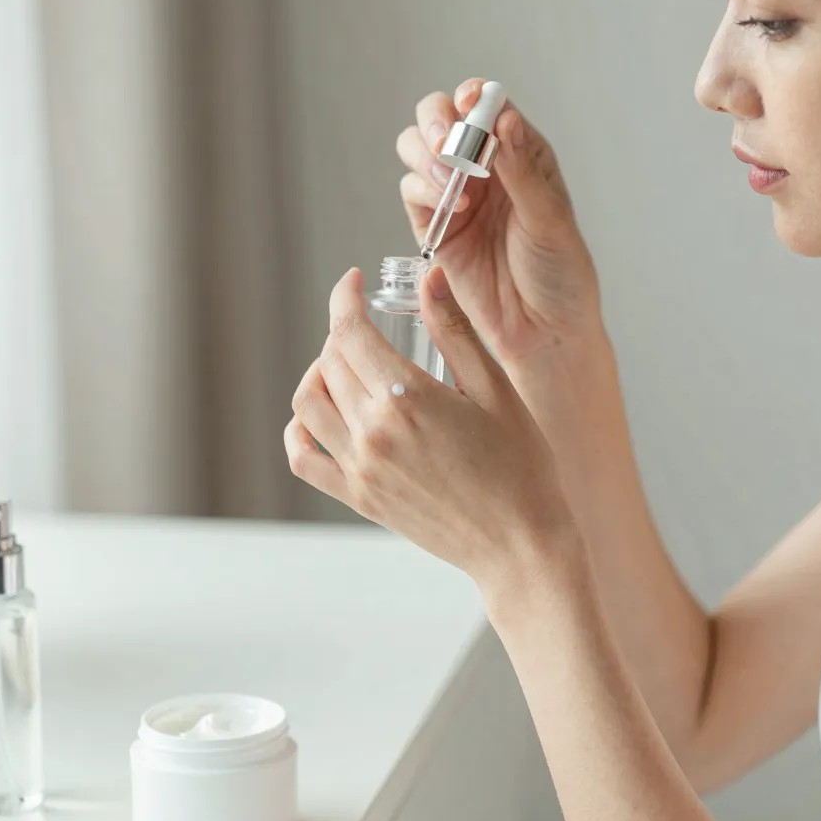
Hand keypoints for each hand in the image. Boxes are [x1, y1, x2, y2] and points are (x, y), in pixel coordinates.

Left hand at [285, 266, 582, 596]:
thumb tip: (429, 276)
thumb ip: (455, 330)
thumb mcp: (495, 389)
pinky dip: (300, 429)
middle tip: (368, 326)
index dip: (344, 298)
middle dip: (343, 333)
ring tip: (347, 366)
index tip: (352, 282)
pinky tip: (321, 415)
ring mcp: (360, 469)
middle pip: (330, 363)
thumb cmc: (521, 466)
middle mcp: (373, 432)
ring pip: (308, 404)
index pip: (350, 332)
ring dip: (319, 373)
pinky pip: (304, 458)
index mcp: (407, 398)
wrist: (519, 544)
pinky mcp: (358, 498)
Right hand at [396, 78, 602, 365]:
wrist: (543, 332)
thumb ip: (522, 171)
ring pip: (417, 149)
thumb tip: (503, 120)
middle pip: (441, 117)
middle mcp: (485, 169)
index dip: (473, 97)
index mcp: (522, 154)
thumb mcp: (550, 219)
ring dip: (425, 153)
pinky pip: (412, 192)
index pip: (488, 106)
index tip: (469, 104)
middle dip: (437, 120)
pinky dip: (422, 189)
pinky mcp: (434, 228)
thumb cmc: (560, 275)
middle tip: (447, 142)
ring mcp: (456, 196)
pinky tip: (453, 207)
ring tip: (450, 179)